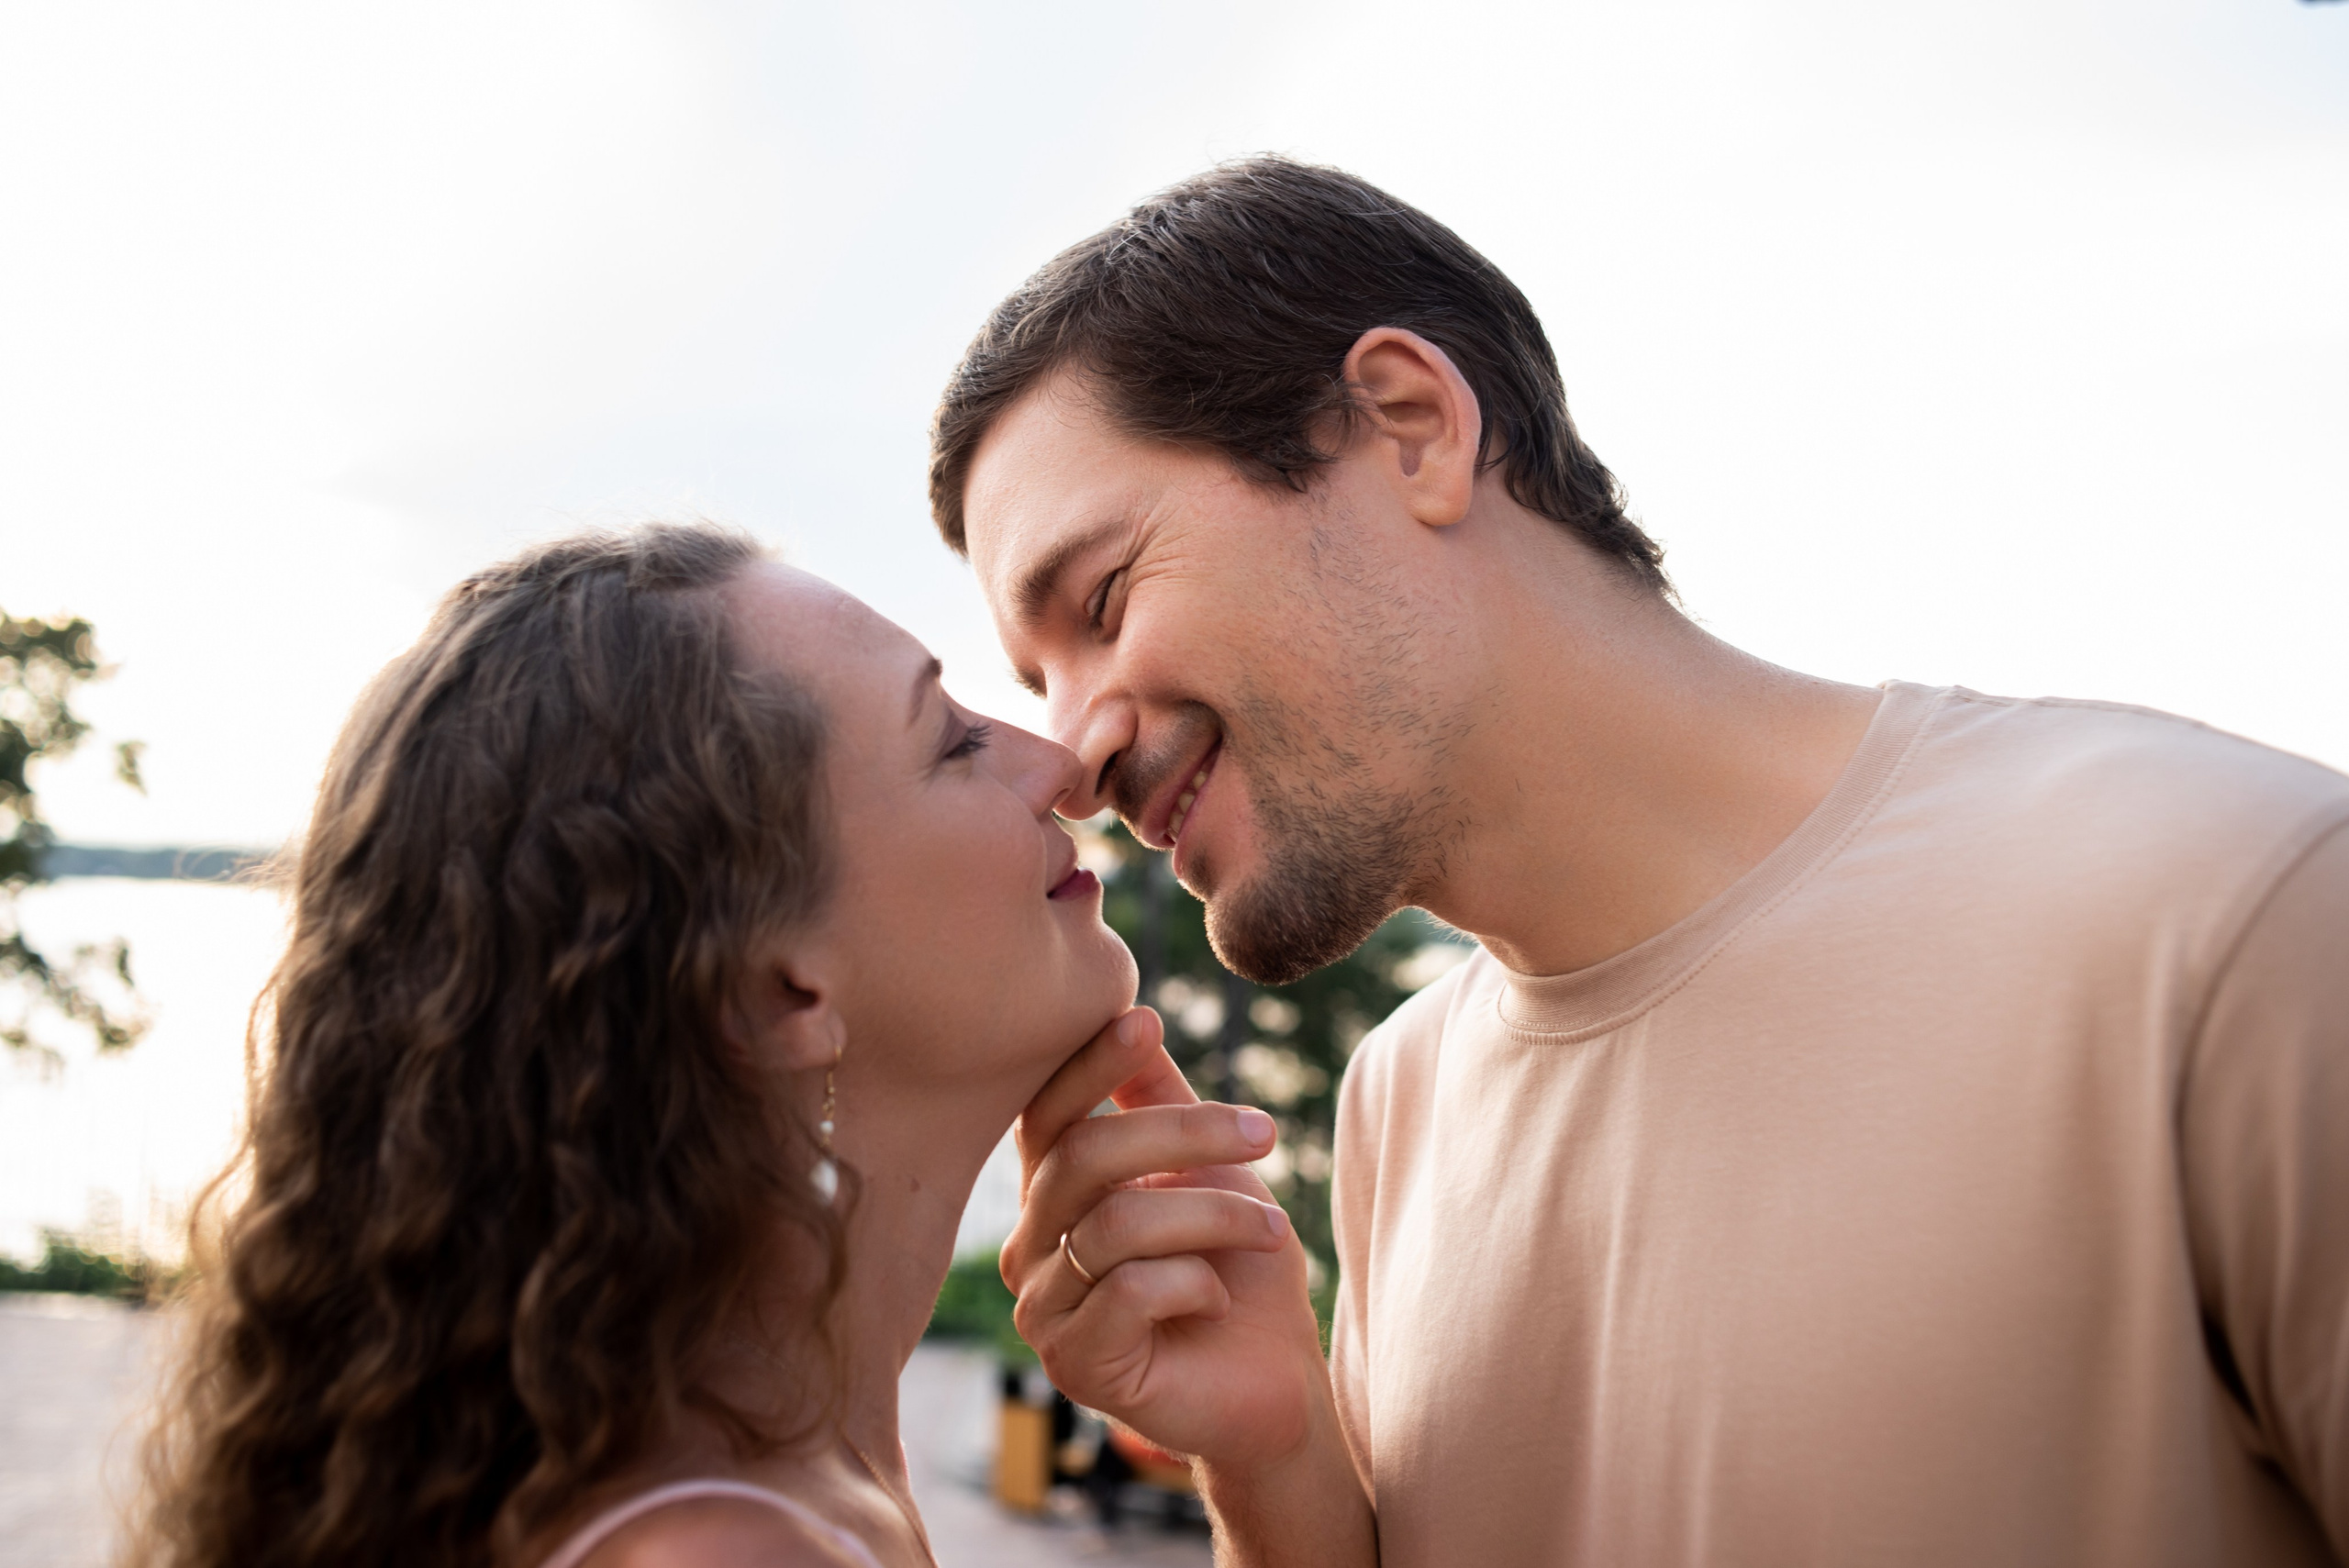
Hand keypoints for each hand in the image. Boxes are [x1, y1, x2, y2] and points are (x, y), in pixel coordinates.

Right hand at [1000, 1006, 1326, 1465]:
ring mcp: (1044, 1311)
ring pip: (1116, 1225)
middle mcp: (1030, 1249)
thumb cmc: (1239, 1271)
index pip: (1046, 1115)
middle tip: (1265, 1132)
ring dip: (1214, 1217)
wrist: (1277, 1383)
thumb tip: (1131, 1013)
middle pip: (1083, 1158)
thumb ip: (1160, 1102)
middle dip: (1184, 1134)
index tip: (1144, 1022)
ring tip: (1274, 1232)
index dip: (1087, 1066)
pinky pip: (1132, 1290)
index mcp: (1052, 1196)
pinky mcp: (1076, 1365)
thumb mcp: (1207, 1172)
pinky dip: (1195, 1282)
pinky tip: (1217, 1298)